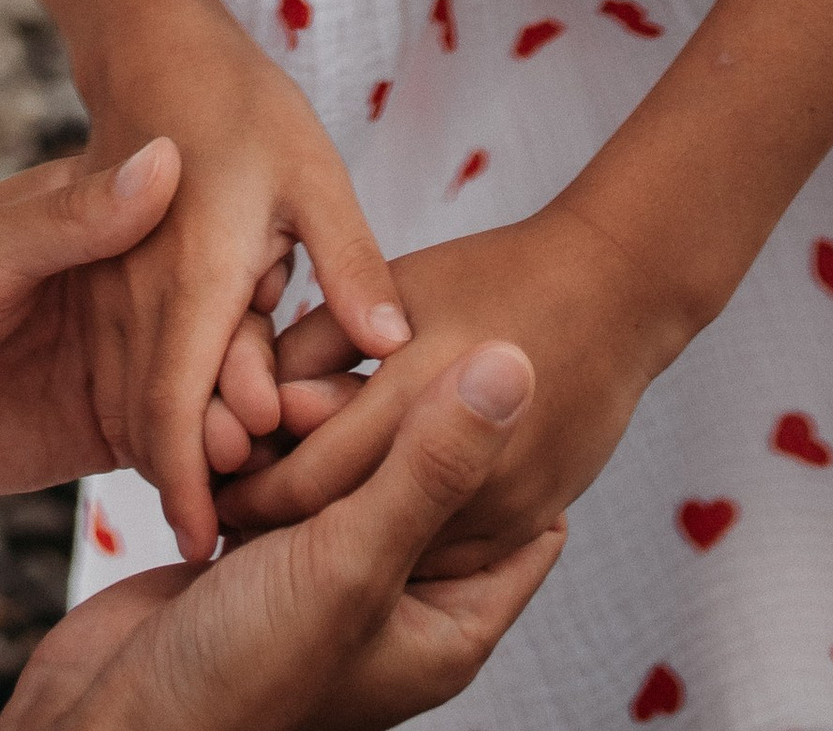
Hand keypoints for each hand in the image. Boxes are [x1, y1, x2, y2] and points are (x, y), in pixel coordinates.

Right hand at [0, 342, 561, 729]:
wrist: (120, 713)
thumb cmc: (244, 674)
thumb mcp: (352, 562)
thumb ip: (432, 464)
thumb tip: (518, 366)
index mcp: (448, 623)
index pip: (519, 517)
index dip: (499, 444)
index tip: (459, 373)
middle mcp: (394, 598)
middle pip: (419, 475)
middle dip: (378, 420)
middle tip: (328, 390)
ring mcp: (325, 575)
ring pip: (343, 465)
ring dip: (304, 427)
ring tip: (268, 407)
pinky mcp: (260, 552)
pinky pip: (280, 474)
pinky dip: (257, 445)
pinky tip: (232, 422)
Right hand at [79, 0, 409, 558]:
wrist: (151, 51)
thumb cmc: (243, 108)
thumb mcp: (312, 172)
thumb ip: (350, 260)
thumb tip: (393, 343)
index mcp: (194, 277)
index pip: (176, 412)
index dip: (192, 488)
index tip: (220, 547)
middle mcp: (139, 294)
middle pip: (149, 420)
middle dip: (186, 485)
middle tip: (230, 541)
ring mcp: (111, 289)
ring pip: (129, 397)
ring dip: (168, 450)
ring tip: (223, 506)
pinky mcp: (104, 283)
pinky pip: (122, 364)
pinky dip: (153, 407)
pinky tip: (198, 434)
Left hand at [217, 199, 685, 575]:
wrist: (621, 290)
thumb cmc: (498, 275)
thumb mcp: (404, 285)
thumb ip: (326, 337)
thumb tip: (260, 388)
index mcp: (428, 389)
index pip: (318, 466)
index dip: (257, 480)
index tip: (211, 479)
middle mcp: (476, 463)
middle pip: (355, 514)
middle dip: (286, 519)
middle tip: (229, 512)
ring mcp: (514, 502)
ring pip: (403, 548)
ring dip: (343, 540)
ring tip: (278, 527)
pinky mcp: (535, 519)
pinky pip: (452, 558)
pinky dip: (403, 549)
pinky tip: (363, 531)